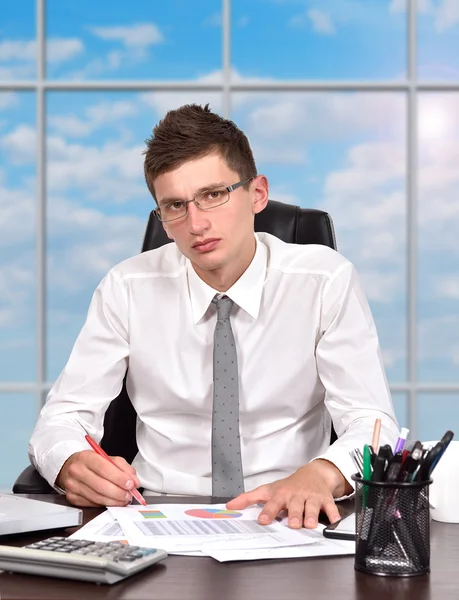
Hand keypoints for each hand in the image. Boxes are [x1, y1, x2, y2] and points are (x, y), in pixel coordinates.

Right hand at [57, 450, 140, 506]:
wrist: (70, 467)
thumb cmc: (91, 463)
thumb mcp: (107, 458)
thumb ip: (123, 467)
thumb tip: (134, 481)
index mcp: (86, 457)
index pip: (104, 468)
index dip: (119, 478)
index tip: (130, 484)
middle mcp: (77, 471)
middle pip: (101, 485)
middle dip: (118, 492)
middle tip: (129, 495)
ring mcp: (73, 485)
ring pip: (97, 497)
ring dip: (114, 501)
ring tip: (123, 499)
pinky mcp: (72, 498)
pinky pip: (92, 504)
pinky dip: (105, 504)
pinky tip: (112, 501)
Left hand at [226, 459, 350, 528]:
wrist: (313, 474)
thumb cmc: (289, 485)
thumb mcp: (268, 489)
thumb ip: (249, 498)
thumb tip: (230, 506)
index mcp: (281, 494)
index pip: (273, 503)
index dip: (268, 512)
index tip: (263, 520)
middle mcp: (296, 496)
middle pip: (295, 506)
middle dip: (294, 514)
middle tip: (292, 523)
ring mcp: (311, 497)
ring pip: (312, 507)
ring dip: (311, 515)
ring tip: (310, 524)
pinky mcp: (325, 500)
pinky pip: (331, 507)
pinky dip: (333, 514)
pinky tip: (334, 520)